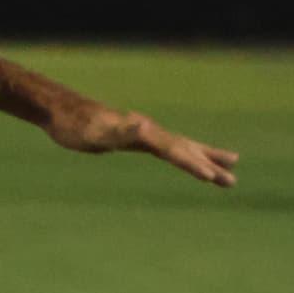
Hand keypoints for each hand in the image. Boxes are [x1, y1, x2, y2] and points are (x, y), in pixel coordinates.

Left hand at [42, 94, 239, 188]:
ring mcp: (144, 134)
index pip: (175, 151)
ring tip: (227, 168)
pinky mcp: (137, 137)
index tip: (212, 178)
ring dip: (204, 159)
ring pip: (181, 148)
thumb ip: (121, 131)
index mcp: (144, 132)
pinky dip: (184, 155)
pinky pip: (168, 149)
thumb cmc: (75, 125)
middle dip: (210, 165)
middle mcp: (149, 131)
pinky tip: (187, 159)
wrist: (60, 110)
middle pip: (186, 150)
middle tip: (233, 182)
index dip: (193, 165)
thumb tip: (144, 125)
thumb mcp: (96, 133)